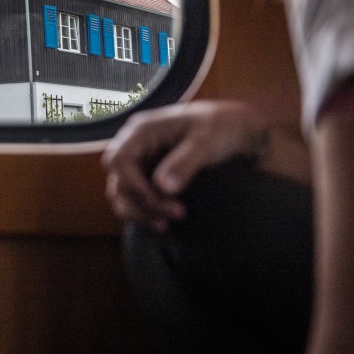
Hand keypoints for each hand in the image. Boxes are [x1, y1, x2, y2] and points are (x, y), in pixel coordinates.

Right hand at [102, 100, 269, 231]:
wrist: (235, 131)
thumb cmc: (221, 128)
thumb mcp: (206, 142)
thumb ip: (184, 163)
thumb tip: (163, 188)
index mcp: (142, 130)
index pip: (119, 161)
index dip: (133, 185)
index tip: (160, 201)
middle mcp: (135, 146)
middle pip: (118, 181)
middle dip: (141, 203)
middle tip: (176, 214)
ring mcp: (140, 162)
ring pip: (122, 194)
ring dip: (140, 213)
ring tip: (166, 225)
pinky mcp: (148, 176)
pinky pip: (134, 199)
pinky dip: (144, 213)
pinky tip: (164, 224)